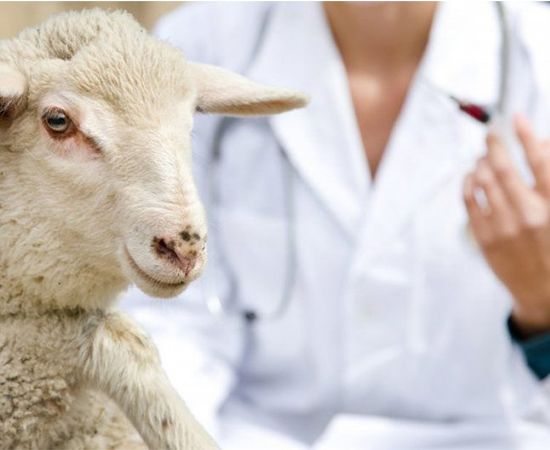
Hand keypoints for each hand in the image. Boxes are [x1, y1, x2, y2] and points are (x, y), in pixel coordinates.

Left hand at [464, 115, 549, 336]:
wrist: (543, 291)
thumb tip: (542, 144)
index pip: (541, 162)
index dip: (527, 135)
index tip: (515, 118)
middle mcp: (529, 214)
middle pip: (504, 167)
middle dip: (495, 144)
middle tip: (491, 134)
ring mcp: (503, 227)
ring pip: (484, 180)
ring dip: (481, 162)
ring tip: (484, 157)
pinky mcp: (484, 237)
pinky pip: (469, 200)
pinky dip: (468, 182)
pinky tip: (472, 176)